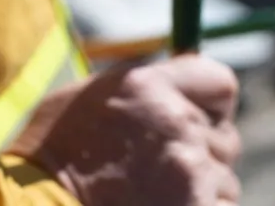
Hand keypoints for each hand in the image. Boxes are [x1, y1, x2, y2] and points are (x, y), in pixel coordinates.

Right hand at [9, 55, 241, 205]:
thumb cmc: (49, 158)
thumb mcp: (84, 100)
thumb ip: (139, 90)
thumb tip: (173, 88)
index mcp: (147, 86)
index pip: (219, 81)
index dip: (212, 104)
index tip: (199, 118)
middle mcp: (176, 123)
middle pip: (225, 137)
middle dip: (202, 153)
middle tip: (160, 170)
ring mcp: (190, 172)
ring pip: (223, 181)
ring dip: (198, 191)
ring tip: (148, 197)